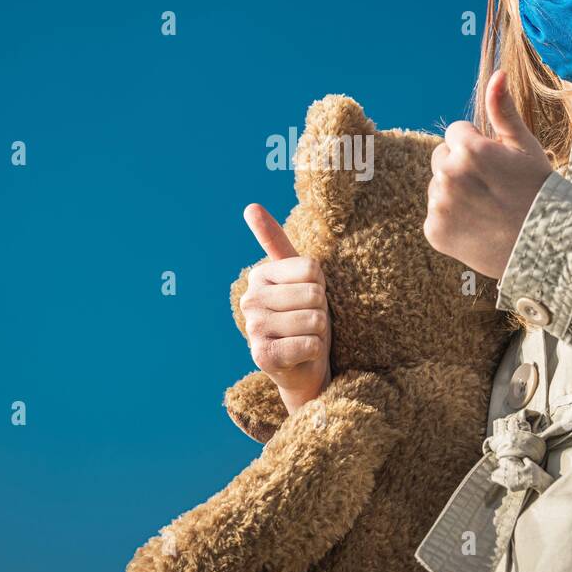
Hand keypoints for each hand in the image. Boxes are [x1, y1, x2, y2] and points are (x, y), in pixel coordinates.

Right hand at [239, 204, 332, 415]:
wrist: (303, 366)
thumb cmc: (304, 316)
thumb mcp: (298, 276)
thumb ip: (275, 241)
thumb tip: (249, 206)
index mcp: (260, 276)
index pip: (312, 269)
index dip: (321, 286)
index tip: (307, 299)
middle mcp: (250, 300)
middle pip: (314, 294)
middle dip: (321, 311)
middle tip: (308, 323)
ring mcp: (253, 329)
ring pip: (314, 319)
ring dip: (319, 333)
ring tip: (305, 338)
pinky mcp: (262, 357)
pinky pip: (310, 344)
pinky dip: (315, 352)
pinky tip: (301, 355)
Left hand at [424, 70, 553, 278]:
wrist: (546, 246)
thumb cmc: (539, 192)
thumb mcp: (525, 147)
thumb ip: (502, 111)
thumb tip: (496, 74)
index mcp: (468, 149)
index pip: (455, 133)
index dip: (478, 147)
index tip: (497, 165)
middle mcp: (447, 175)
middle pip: (442, 158)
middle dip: (461, 167)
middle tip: (492, 187)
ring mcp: (438, 204)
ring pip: (438, 186)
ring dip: (454, 192)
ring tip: (486, 208)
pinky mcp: (433, 230)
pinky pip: (435, 214)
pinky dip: (451, 220)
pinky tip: (476, 226)